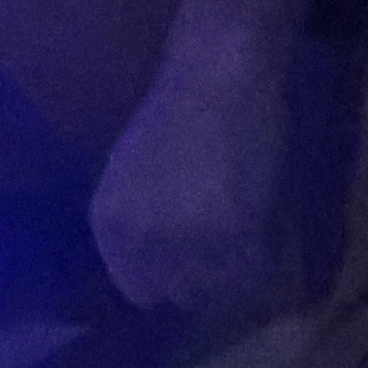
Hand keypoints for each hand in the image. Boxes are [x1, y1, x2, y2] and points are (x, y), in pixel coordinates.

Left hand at [87, 0, 300, 322]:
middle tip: (224, 248)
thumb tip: (160, 279)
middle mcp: (137, 239)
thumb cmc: (177, 113)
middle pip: (178, 295)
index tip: (194, 264)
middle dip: (201, 277)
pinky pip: (249, 269)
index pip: (138, 290)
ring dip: (231, 269)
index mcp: (108, 224)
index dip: (170, 278)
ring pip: (216, 289)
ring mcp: (183, 241)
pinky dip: (259, 255)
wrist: (216, 72)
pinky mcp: (229, 233)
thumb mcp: (133, 178)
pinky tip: (259, 222)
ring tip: (242, 232)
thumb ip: (140, 226)